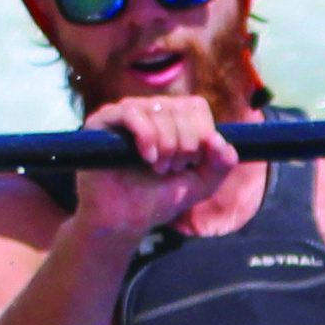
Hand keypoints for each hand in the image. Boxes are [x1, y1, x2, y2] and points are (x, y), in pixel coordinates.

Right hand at [69, 87, 230, 244]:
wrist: (125, 219)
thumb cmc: (160, 198)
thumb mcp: (202, 183)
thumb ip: (221, 164)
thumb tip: (220, 141)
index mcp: (174, 117)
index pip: (196, 106)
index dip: (201, 136)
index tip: (190, 163)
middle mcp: (151, 109)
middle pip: (181, 109)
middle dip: (185, 146)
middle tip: (171, 169)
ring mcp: (126, 113)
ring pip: (160, 111)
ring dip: (167, 146)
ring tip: (158, 168)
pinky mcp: (102, 120)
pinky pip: (132, 113)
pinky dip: (147, 137)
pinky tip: (147, 159)